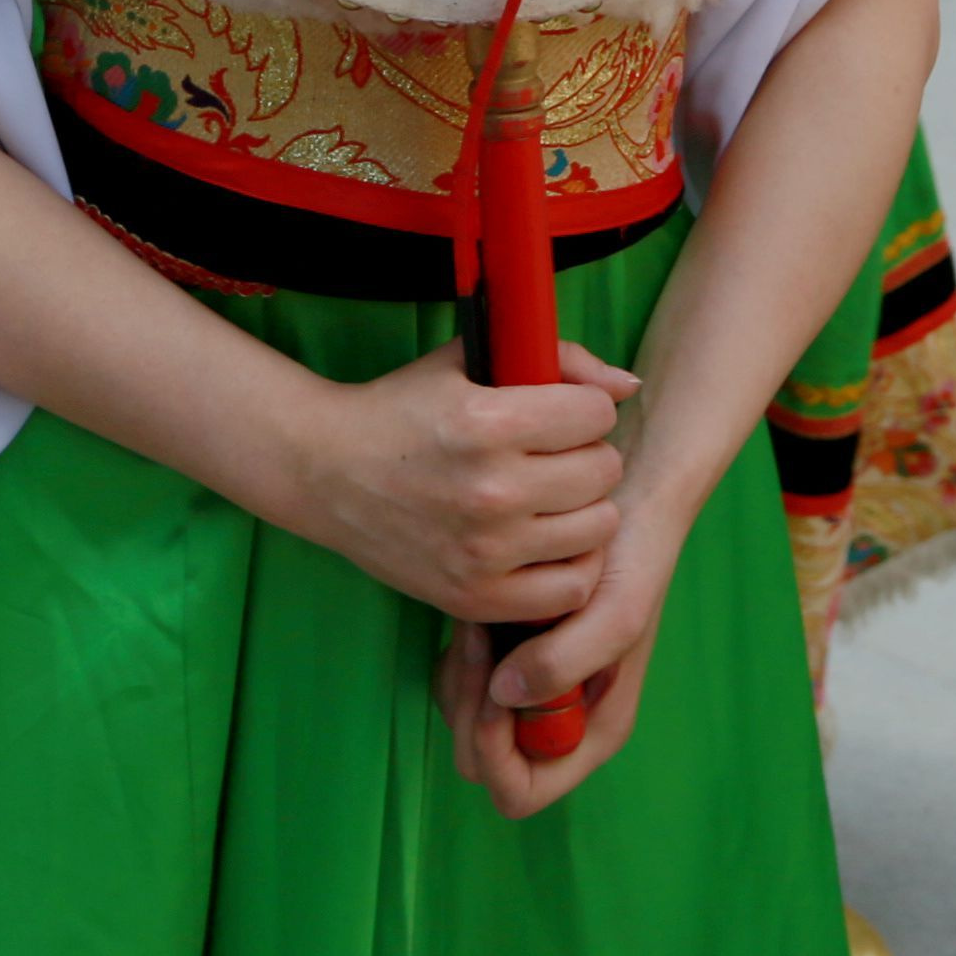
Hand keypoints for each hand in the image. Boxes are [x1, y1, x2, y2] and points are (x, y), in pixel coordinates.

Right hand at [268, 337, 629, 623]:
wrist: (326, 474)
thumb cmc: (401, 410)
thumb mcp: (468, 362)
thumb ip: (557, 359)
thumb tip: (629, 387)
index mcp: (487, 422)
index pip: (595, 414)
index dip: (584, 409)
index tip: (561, 415)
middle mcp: (491, 489)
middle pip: (603, 471)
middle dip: (588, 455)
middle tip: (557, 457)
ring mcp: (485, 550)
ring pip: (597, 528)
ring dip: (585, 509)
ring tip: (555, 500)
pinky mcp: (475, 597)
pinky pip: (569, 590)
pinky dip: (569, 566)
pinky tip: (546, 544)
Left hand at [435, 467, 684, 816]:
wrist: (628, 500)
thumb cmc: (634, 557)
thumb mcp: (616, 613)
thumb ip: (564, 663)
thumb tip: (501, 697)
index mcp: (588, 732)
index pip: (520, 791)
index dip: (495, 753)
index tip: (496, 689)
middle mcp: (555, 722)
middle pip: (478, 759)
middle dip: (469, 707)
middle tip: (479, 639)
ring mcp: (528, 689)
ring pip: (462, 718)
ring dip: (462, 674)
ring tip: (482, 617)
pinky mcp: (506, 652)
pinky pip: (458, 676)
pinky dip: (460, 650)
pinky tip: (478, 608)